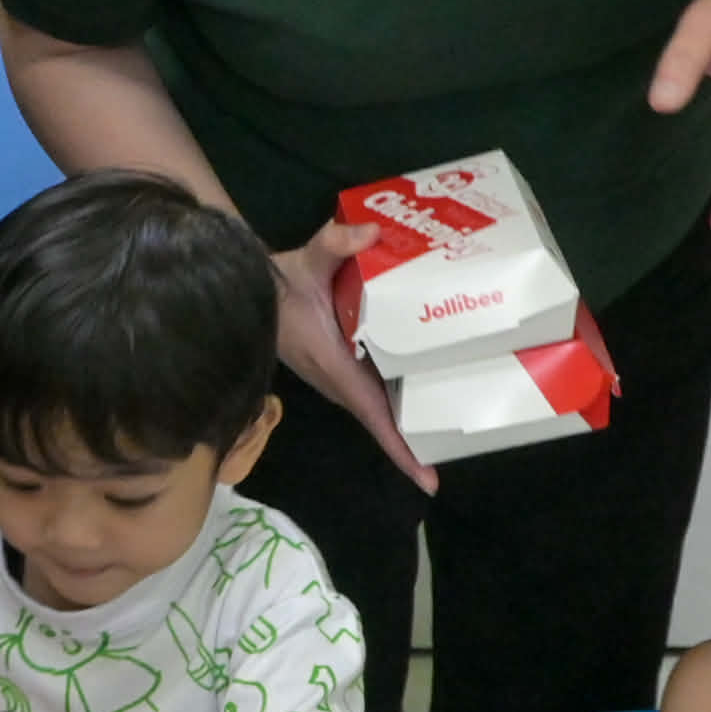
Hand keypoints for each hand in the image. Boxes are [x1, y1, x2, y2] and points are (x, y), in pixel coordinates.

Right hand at [271, 221, 435, 491]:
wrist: (246, 289)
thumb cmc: (275, 284)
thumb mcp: (305, 260)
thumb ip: (335, 243)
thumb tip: (370, 232)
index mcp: (335, 368)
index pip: (374, 417)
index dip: (401, 449)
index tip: (430, 480)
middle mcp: (338, 383)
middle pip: (385, 420)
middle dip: (419, 439)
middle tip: (464, 445)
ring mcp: (338, 378)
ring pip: (380, 406)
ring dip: (410, 419)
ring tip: (454, 425)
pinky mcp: (340, 368)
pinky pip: (374, 391)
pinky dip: (399, 395)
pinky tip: (427, 386)